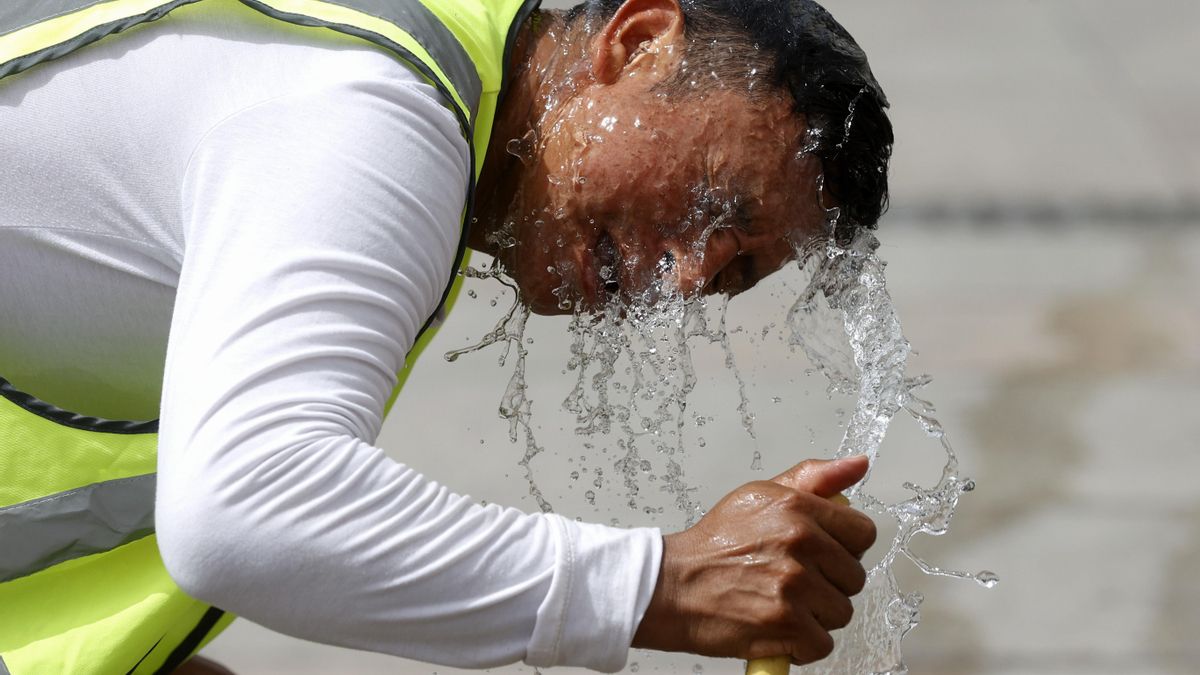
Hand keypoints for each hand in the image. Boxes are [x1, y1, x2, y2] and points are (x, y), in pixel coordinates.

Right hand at [632, 456, 875, 664]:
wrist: (673, 585)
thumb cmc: (714, 544)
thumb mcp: (760, 495)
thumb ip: (813, 478)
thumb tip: (857, 465)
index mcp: (797, 508)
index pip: (863, 532)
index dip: (846, 547)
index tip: (824, 554)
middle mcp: (800, 543)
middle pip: (854, 577)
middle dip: (829, 583)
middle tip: (795, 580)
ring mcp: (794, 585)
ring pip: (841, 611)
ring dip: (816, 615)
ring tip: (784, 602)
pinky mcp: (786, 624)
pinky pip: (822, 643)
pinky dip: (802, 644)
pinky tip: (779, 626)